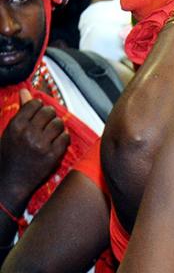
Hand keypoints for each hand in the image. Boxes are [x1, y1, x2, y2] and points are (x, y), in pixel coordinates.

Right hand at [0, 91, 68, 207]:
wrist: (10, 181)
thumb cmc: (9, 156)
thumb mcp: (10, 131)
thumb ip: (21, 112)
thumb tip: (26, 92)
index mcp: (16, 125)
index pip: (35, 104)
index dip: (40, 106)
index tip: (40, 111)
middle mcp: (28, 133)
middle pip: (49, 112)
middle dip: (50, 115)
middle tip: (48, 122)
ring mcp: (41, 144)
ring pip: (59, 123)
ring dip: (58, 126)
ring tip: (53, 132)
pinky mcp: (52, 155)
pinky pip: (65, 138)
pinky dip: (63, 138)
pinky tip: (58, 141)